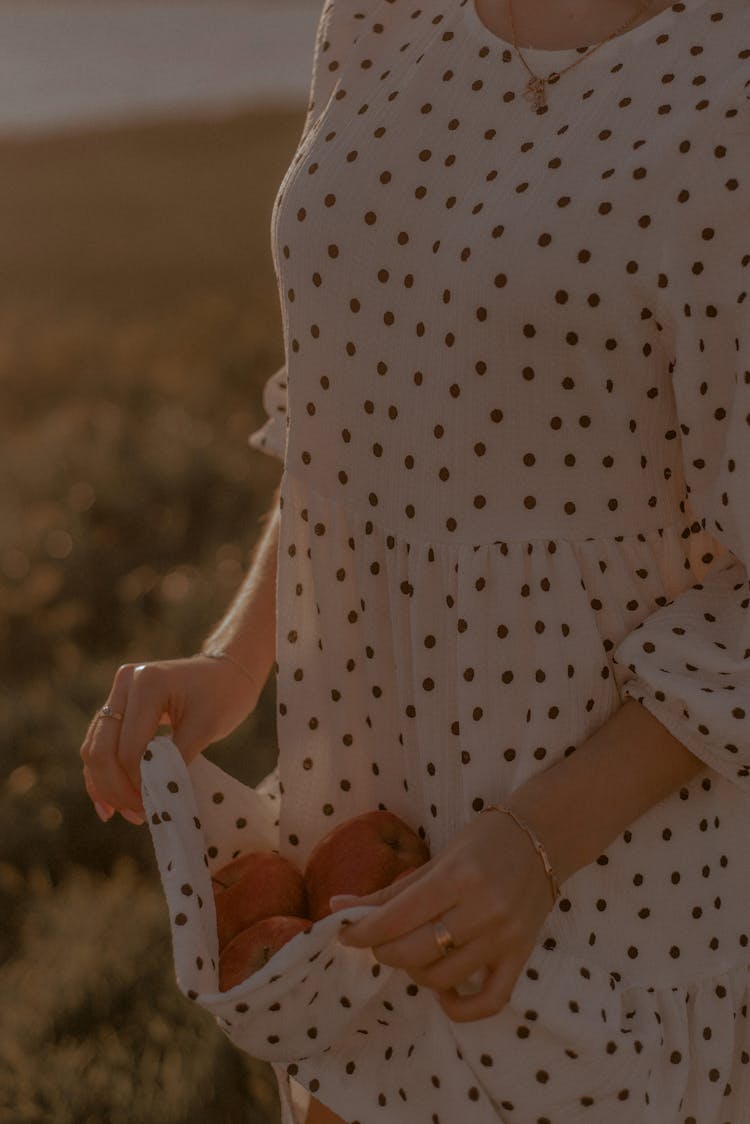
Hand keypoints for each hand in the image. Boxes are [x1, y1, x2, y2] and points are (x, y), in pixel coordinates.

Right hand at [79, 654, 263, 823]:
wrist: (227, 672)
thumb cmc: (224, 695)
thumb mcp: (206, 727)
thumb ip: (177, 758)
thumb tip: (151, 794)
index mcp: (147, 683)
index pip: (129, 747)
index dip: (138, 782)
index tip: (157, 806)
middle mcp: (124, 683)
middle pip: (101, 749)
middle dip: (116, 788)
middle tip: (139, 815)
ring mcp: (117, 693)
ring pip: (94, 749)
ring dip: (106, 786)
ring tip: (128, 815)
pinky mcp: (117, 706)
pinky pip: (100, 745)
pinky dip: (103, 775)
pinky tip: (110, 804)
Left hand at [334, 808, 556, 1022]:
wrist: (544, 837)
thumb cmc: (484, 840)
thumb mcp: (437, 857)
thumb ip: (390, 890)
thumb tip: (338, 907)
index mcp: (458, 876)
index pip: (397, 917)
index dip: (364, 931)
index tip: (346, 934)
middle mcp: (482, 909)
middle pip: (415, 952)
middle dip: (384, 951)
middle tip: (380, 940)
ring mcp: (504, 937)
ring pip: (442, 977)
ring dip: (416, 971)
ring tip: (413, 952)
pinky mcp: (521, 956)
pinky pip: (488, 1001)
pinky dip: (459, 1007)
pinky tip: (443, 991)